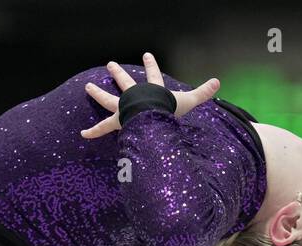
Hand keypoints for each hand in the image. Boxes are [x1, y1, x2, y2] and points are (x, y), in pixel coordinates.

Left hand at [80, 52, 219, 138]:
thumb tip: (218, 81)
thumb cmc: (169, 110)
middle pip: (125, 82)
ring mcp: (124, 108)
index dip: (150, 65)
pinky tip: (82, 134)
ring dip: (97, 93)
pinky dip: (93, 131)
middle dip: (118, 73)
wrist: (152, 116)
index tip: (146, 55)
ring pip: (108, 99)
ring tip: (87, 87)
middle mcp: (135, 96)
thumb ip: (202, 93)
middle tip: (111, 64)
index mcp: (152, 91)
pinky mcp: (117, 121)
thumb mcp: (188, 100)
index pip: (153, 76)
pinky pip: (103, 127)